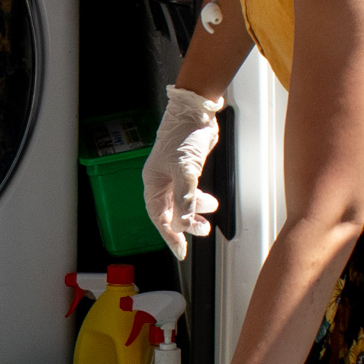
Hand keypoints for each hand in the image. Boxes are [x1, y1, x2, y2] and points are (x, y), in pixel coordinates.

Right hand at [142, 84, 222, 258]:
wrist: (196, 112)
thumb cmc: (183, 135)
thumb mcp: (185, 170)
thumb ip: (185, 200)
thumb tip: (182, 224)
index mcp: (153, 182)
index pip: (158, 216)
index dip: (169, 236)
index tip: (180, 251)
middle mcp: (162, 181)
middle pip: (170, 212)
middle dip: (185, 225)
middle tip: (200, 232)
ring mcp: (174, 176)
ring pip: (183, 204)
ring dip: (195, 213)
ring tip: (208, 221)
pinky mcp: (188, 170)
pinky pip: (191, 193)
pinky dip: (200, 201)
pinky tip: (210, 204)